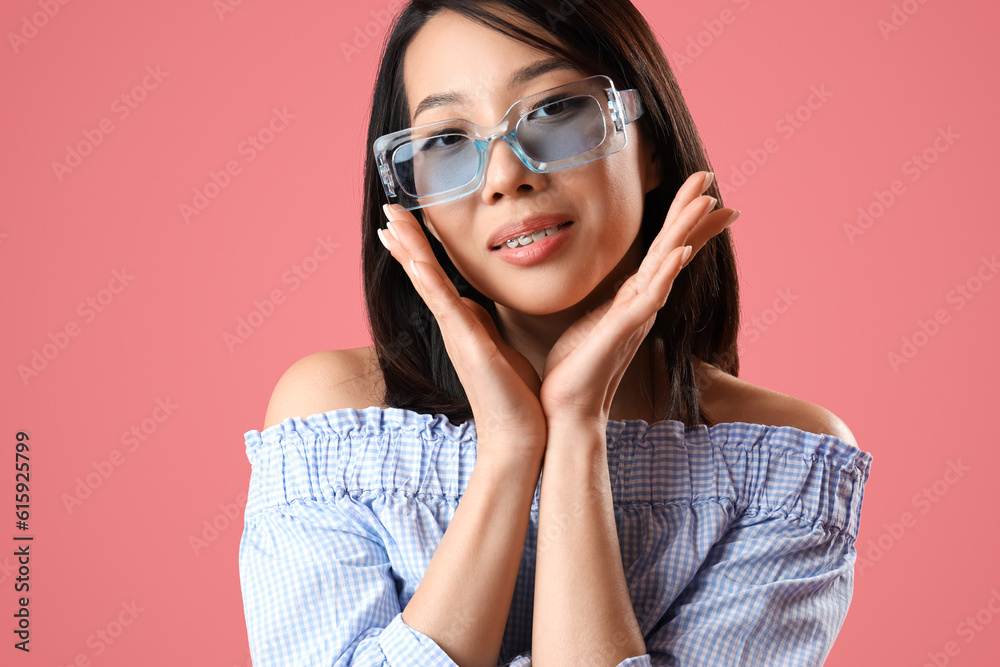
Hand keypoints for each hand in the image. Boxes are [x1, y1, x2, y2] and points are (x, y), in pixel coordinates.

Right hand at [379, 204, 546, 461]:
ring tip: (389, 220)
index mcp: (463, 322)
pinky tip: (415, 259)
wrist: (520, 435)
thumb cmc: (517, 395)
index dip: (420, 247)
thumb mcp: (502, 346)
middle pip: (422, 272)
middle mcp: (453, 324)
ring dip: (408, 249)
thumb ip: (490, 325)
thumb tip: (484, 308)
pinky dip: (428, 280)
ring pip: (426, 281)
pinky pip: (443, 305)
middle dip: (405, 239)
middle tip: (387, 207)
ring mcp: (456, 333)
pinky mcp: (466, 344)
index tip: (407, 219)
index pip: (437, 275)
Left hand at [538, 170, 738, 429]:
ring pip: (666, 266)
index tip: (705, 194)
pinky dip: (666, 274)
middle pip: (671, 249)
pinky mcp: (622, 332)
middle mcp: (640, 304)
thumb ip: (603, 306)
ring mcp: (635, 317)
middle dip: (689, 212)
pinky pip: (648, 298)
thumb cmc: (573, 369)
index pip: (662, 252)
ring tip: (705, 201)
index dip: (684, 224)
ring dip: (685, 232)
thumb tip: (604, 293)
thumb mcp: (587, 324)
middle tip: (709, 177)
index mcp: (631, 299)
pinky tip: (680, 252)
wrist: (565, 409)